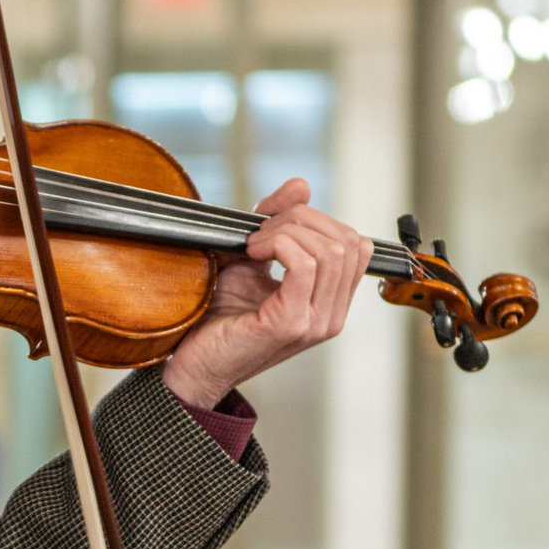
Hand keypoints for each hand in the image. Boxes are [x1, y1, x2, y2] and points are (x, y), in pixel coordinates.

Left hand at [161, 176, 371, 408]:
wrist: (192, 363)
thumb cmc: (219, 316)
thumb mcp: (254, 259)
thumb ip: (279, 222)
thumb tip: (301, 184)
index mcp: (331, 302)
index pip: (356, 244)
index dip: (319, 220)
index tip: (275, 225)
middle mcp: (331, 315)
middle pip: (346, 241)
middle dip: (302, 220)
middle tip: (260, 233)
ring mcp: (316, 322)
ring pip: (329, 250)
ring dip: (286, 231)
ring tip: (253, 246)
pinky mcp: (291, 323)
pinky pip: (304, 264)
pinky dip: (278, 244)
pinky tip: (253, 253)